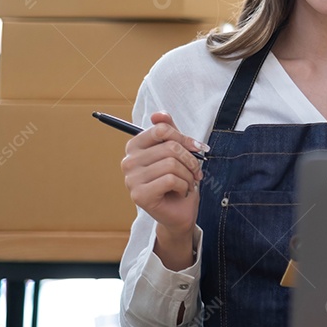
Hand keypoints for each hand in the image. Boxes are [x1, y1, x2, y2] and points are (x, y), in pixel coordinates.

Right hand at [121, 112, 208, 246]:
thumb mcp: (177, 153)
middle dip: (190, 160)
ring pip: (171, 164)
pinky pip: (170, 180)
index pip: (161, 129)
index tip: (197, 148)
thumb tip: (159, 114)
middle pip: (169, 147)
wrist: (180, 212)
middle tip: (196, 171)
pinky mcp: (139, 195)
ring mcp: (131, 179)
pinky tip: (181, 192)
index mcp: (135, 147)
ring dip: (188, 175)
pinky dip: (184, 186)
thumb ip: (169, 131)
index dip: (184, 138)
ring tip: (188, 183)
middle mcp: (128, 161)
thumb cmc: (178, 181)